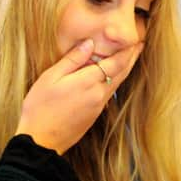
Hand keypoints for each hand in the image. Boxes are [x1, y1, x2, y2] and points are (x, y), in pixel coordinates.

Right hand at [15, 38, 142, 153]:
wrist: (40, 141)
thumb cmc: (40, 107)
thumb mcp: (51, 77)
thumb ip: (72, 59)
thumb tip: (89, 43)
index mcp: (89, 83)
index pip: (116, 63)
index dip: (127, 50)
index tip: (135, 39)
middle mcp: (99, 94)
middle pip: (122, 72)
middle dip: (132, 57)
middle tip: (140, 44)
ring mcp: (99, 105)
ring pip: (117, 82)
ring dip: (126, 68)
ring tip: (132, 56)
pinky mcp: (95, 113)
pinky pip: (110, 92)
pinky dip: (117, 79)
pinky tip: (114, 75)